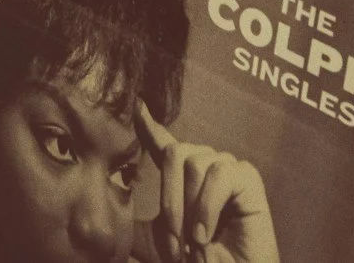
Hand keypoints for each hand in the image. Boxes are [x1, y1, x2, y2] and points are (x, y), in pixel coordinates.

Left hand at [139, 104, 277, 262]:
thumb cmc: (198, 259)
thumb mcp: (159, 244)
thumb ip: (136, 227)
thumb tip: (106, 217)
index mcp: (183, 177)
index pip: (164, 144)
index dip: (150, 126)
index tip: (136, 106)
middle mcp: (206, 164)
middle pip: (176, 153)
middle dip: (170, 202)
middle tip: (176, 241)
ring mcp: (227, 167)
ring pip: (194, 165)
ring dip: (189, 210)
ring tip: (195, 241)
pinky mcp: (247, 177)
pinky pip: (218, 175)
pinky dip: (207, 208)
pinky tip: (206, 234)